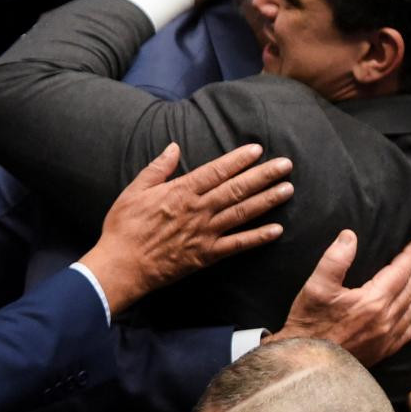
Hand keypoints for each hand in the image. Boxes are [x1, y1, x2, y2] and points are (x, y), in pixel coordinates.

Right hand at [79, 142, 291, 314]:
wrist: (123, 264)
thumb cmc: (124, 226)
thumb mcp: (134, 190)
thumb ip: (158, 168)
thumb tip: (174, 147)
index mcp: (180, 192)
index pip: (216, 171)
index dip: (238, 159)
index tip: (257, 149)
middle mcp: (197, 210)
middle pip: (236, 189)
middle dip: (263, 175)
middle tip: (286, 165)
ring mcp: (204, 233)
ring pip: (242, 213)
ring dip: (267, 201)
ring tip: (288, 190)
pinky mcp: (206, 255)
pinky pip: (237, 245)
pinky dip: (257, 237)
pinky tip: (276, 230)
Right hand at [270, 230, 410, 366]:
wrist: (310, 360)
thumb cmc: (310, 322)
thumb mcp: (317, 285)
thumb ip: (335, 258)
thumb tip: (350, 236)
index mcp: (373, 300)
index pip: (399, 273)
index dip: (408, 257)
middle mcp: (387, 318)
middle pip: (409, 290)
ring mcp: (387, 337)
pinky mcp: (384, 350)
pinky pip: (408, 331)